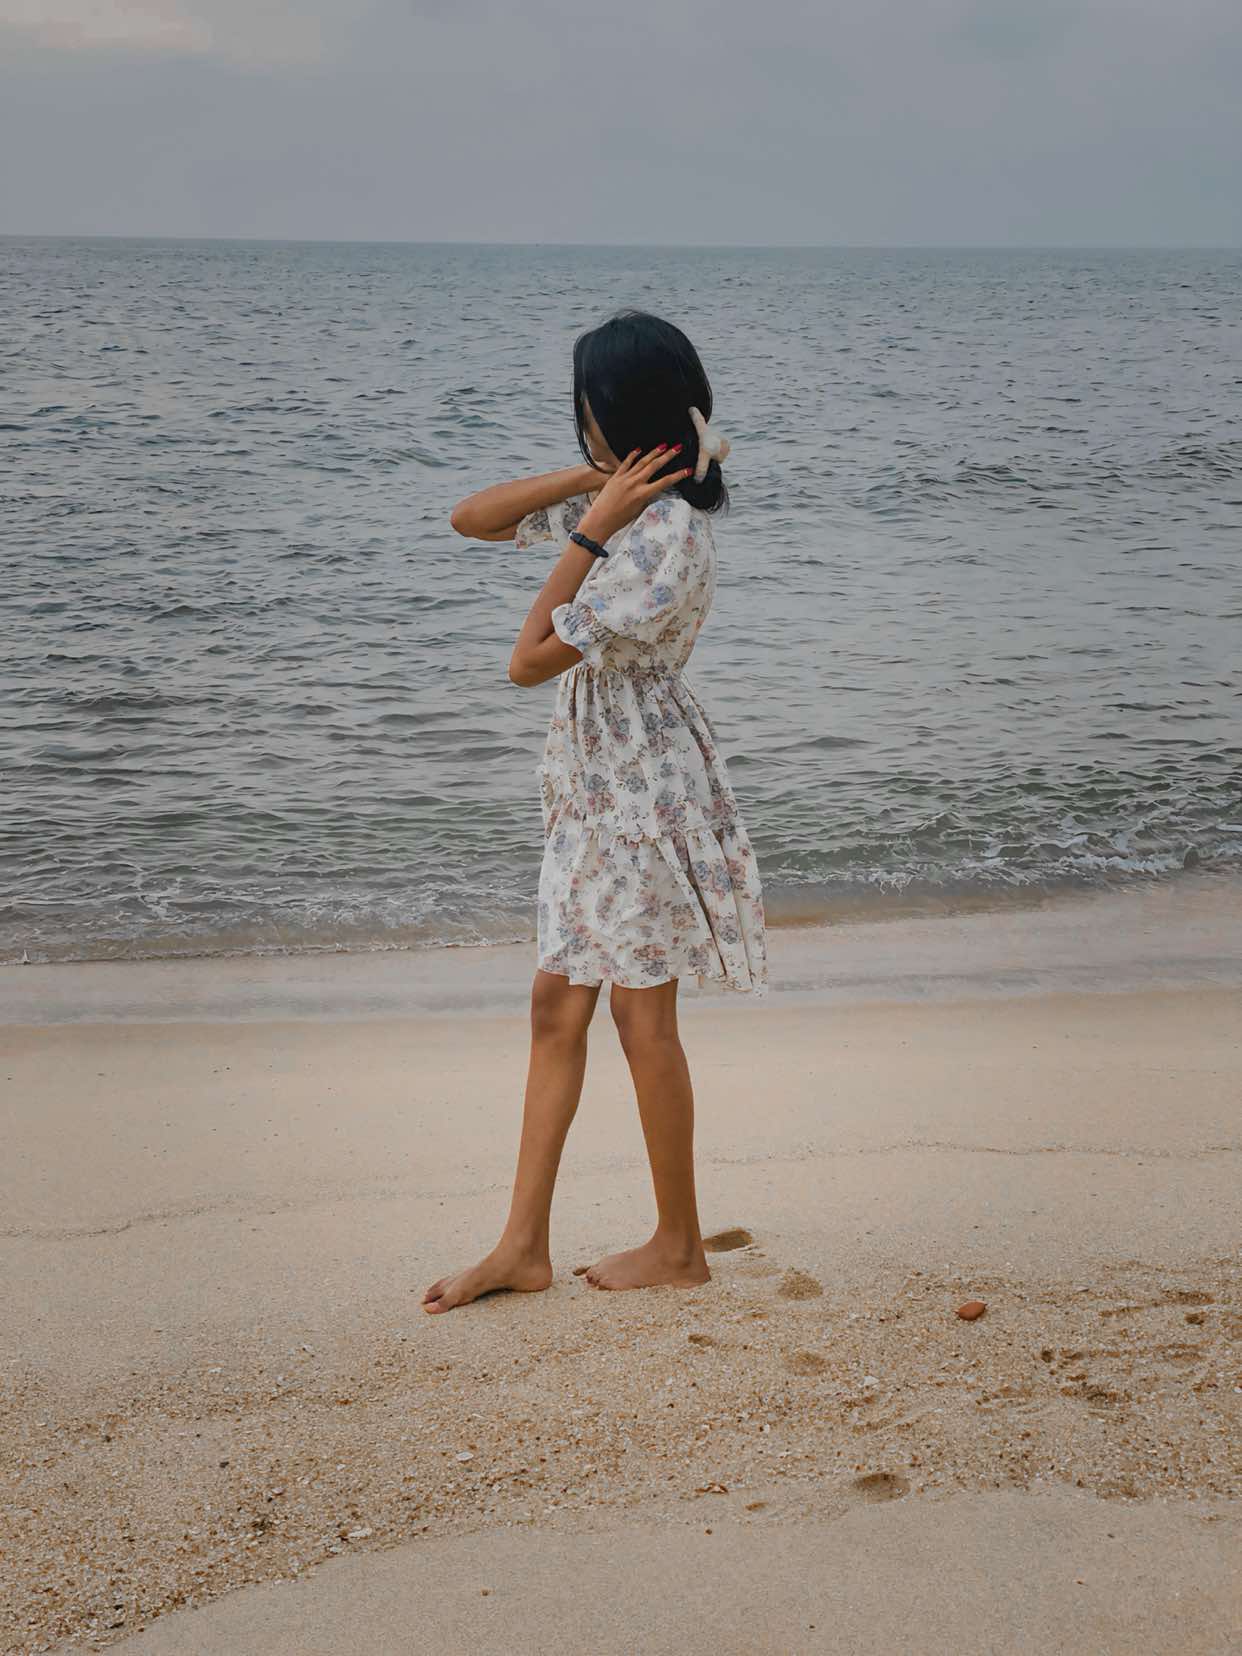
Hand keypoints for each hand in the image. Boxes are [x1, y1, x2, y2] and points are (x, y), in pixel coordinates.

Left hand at [577, 445, 692, 542]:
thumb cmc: (619, 519)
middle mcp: (635, 484)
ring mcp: (625, 478)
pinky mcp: (616, 476)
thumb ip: (646, 498)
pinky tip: (639, 449)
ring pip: (642, 462)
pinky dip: (633, 455)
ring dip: (654, 453)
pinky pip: (626, 463)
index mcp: (643, 494)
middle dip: (668, 456)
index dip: (678, 475)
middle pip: (655, 466)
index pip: (665, 482)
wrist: (600, 519)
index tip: (687, 470)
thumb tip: (653, 490)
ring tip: (663, 446)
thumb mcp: (638, 510)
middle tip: (677, 448)